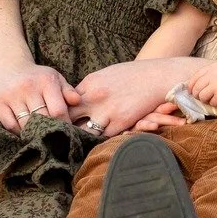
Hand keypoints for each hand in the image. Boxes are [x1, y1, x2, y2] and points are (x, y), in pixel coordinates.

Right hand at [0, 61, 74, 131]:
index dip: (64, 125)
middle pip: (42, 119)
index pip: (58, 110)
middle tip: (55, 140)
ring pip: (25, 124)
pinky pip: (10, 125)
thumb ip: (68, 91)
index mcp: (46, 81)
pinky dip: (19, 132)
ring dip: (34, 134)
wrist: (7, 65)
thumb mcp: (55, 78)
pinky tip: (25, 133)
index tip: (67, 133)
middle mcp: (28, 87)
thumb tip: (78, 102)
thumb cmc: (36, 76)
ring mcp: (11, 95)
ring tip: (40, 138)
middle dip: (50, 131)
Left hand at [69, 60, 191, 136]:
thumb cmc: (134, 74)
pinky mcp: (121, 122)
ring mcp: (107, 110)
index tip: (57, 119)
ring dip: (80, 136)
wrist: (159, 76)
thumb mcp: (107, 74)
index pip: (65, 101)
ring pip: (83, 131)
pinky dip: (99, 140)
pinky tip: (96, 143)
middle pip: (69, 116)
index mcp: (90, 83)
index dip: (61, 111)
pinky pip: (103, 137)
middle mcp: (95, 97)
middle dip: (64, 125)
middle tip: (59, 134)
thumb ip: (90, 87)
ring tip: (74, 143)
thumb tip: (74, 98)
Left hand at [185, 61, 216, 109]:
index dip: (191, 87)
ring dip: (207, 100)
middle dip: (198, 95)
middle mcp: (213, 75)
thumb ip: (211, 74)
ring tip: (216, 98)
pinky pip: (213, 103)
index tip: (193, 92)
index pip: (194, 78)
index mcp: (212, 67)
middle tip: (205, 98)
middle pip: (196, 89)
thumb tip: (197, 85)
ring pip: (202, 97)